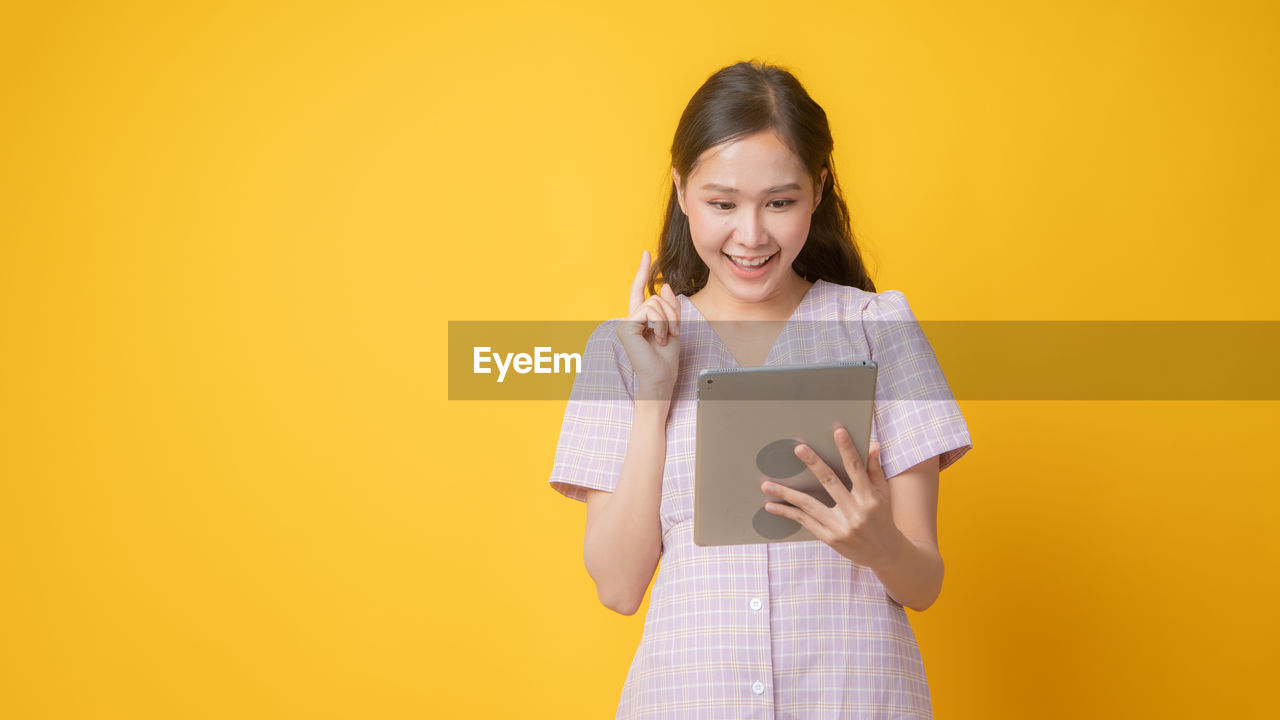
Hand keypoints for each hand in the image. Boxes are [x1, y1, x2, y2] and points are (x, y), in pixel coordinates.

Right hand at [616, 250, 680, 400]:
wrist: (660, 378)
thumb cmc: (666, 359)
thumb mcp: (674, 327)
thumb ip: (670, 307)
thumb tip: (665, 286)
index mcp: (640, 319)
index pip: (640, 290)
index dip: (643, 271)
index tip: (646, 253)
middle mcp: (630, 319)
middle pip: (655, 297)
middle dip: (671, 313)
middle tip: (673, 332)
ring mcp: (626, 323)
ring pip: (654, 303)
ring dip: (667, 320)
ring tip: (665, 338)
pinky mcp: (626, 327)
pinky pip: (649, 312)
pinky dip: (660, 324)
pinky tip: (658, 339)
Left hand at [760, 426, 901, 566]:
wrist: (884, 553)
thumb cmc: (882, 518)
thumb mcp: (883, 494)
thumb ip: (874, 469)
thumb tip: (872, 444)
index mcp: (870, 498)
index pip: (856, 469)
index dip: (847, 449)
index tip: (838, 432)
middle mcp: (855, 512)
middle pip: (830, 482)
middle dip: (814, 463)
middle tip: (799, 448)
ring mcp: (840, 526)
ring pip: (808, 504)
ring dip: (785, 494)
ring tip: (766, 484)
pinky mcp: (829, 538)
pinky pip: (804, 522)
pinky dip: (786, 513)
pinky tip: (771, 505)